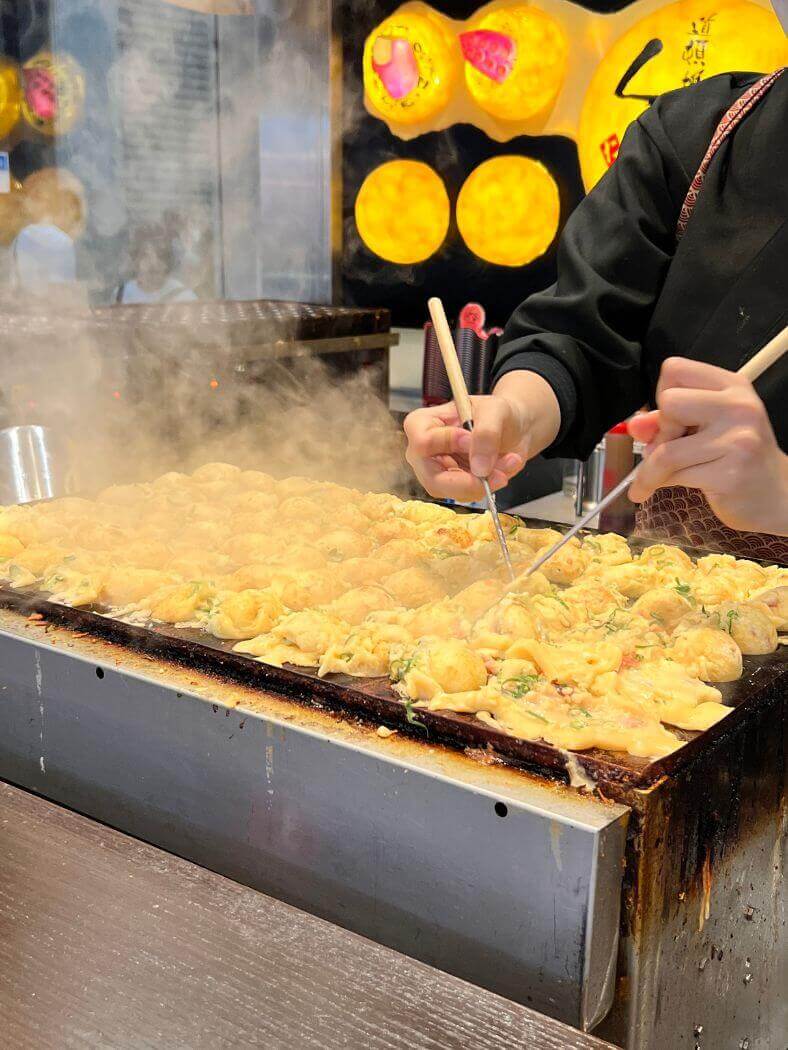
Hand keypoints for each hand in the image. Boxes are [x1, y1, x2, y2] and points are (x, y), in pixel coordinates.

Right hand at [403, 371, 560, 501]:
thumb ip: (486, 434)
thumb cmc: (495, 412)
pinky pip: (467, 495)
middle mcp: (423, 452)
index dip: (450, 445)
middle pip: (433, 479)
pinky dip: (489, 485)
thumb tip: (479, 468)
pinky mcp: (452, 486)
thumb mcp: (494, 411)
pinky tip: (502, 470)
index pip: (424, 443)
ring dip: (485, 481)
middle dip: (470, 480)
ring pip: (452, 492)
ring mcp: (436, 472)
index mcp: (421, 424)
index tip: (473, 440)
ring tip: (507, 463)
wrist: (512, 428)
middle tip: (499, 475)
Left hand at [628, 357, 787, 534]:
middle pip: (670, 402)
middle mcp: (739, 407)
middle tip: (667, 449)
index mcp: (733, 386)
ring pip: (666, 449)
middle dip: (660, 430)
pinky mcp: (731, 474)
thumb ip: (667, 421)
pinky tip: (658, 489)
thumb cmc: (737, 457)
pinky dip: (659, 484)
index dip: (663, 394)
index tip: (668, 418)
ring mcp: (738, 440)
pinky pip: (675, 476)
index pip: (675, 369)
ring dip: (649, 469)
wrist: (777, 494)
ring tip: (649, 480)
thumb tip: (634, 425)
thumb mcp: (705, 428)